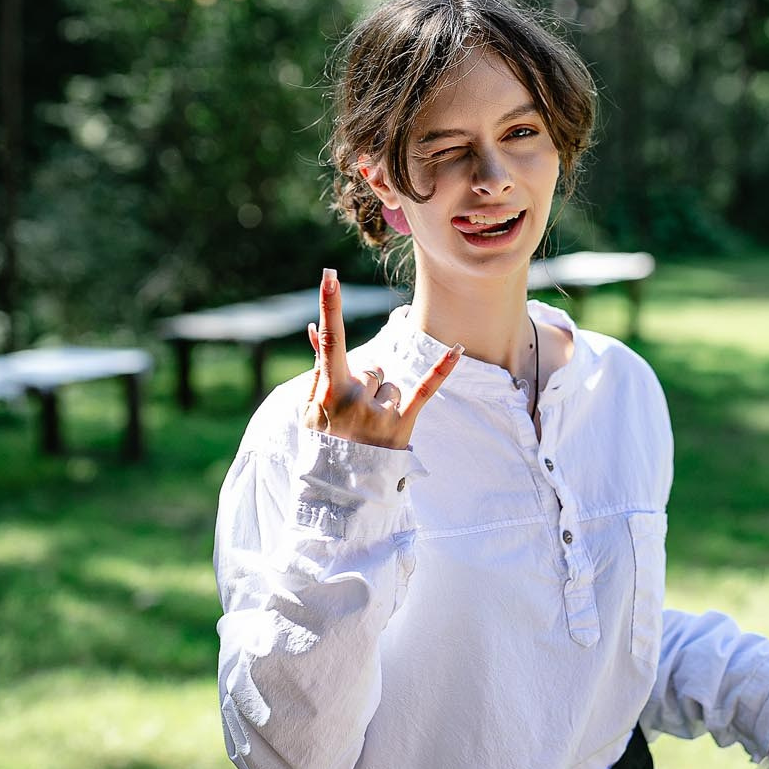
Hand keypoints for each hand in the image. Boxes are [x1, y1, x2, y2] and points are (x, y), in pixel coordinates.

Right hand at [303, 268, 460, 448]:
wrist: (340, 493)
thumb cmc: (324, 445)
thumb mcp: (311, 408)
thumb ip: (318, 368)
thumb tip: (314, 329)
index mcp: (329, 391)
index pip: (329, 340)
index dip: (329, 306)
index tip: (330, 275)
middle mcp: (355, 397)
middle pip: (372, 367)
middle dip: (366, 386)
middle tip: (354, 420)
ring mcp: (379, 412)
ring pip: (390, 381)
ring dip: (384, 400)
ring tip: (372, 430)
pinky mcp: (401, 424)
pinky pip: (424, 390)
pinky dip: (441, 370)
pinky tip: (457, 349)